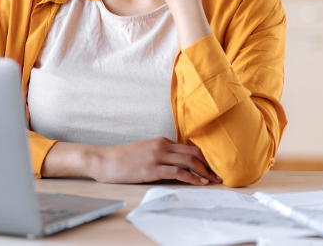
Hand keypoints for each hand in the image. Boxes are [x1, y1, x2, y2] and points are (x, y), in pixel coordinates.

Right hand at [89, 138, 221, 184]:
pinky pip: (178, 172)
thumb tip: (175, 164)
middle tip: (218, 175)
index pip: (189, 147)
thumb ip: (160, 154)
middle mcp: (161, 146)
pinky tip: (199, 183)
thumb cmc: (122, 158)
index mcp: (161, 141)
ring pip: (189, 161)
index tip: (213, 167)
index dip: (204, 157)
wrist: (103, 160)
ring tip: (213, 180)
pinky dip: (192, 177)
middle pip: (193, 152)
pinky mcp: (152, 168)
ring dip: (204, 171)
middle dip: (209, 164)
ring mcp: (157, 156)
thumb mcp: (144, 151)